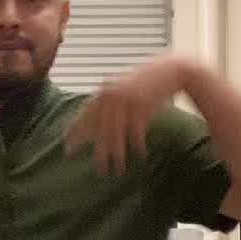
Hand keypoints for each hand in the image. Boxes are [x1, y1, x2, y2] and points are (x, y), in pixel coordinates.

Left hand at [65, 55, 189, 173]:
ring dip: (118, 154)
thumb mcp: (123, 88)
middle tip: (98, 170)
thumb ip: (108, 103)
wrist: (172, 69)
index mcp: (105, 91)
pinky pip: (137, 131)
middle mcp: (112, 96)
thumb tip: (97, 126)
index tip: (68, 149)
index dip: (76, 134)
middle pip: (101, 130)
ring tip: (118, 170)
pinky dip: (138, 144)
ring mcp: (127, 101)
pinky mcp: (143, 105)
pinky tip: (140, 154)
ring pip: (117, 134)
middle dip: (99, 152)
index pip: (85, 116)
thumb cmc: (147, 81)